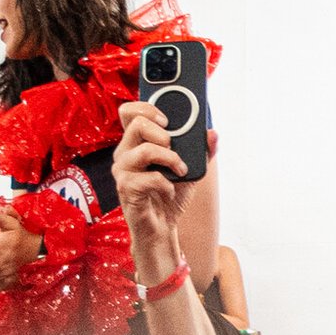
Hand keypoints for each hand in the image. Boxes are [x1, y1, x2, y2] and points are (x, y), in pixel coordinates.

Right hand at [114, 97, 189, 288]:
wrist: (162, 227)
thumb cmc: (170, 194)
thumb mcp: (191, 168)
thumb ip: (202, 150)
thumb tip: (212, 133)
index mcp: (136, 143)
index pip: (129, 112)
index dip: (147, 107)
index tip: (167, 119)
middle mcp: (125, 153)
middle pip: (136, 123)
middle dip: (162, 132)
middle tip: (174, 147)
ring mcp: (123, 171)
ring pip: (144, 149)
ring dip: (170, 159)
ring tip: (180, 170)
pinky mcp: (126, 189)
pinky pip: (150, 177)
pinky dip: (167, 184)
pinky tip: (169, 191)